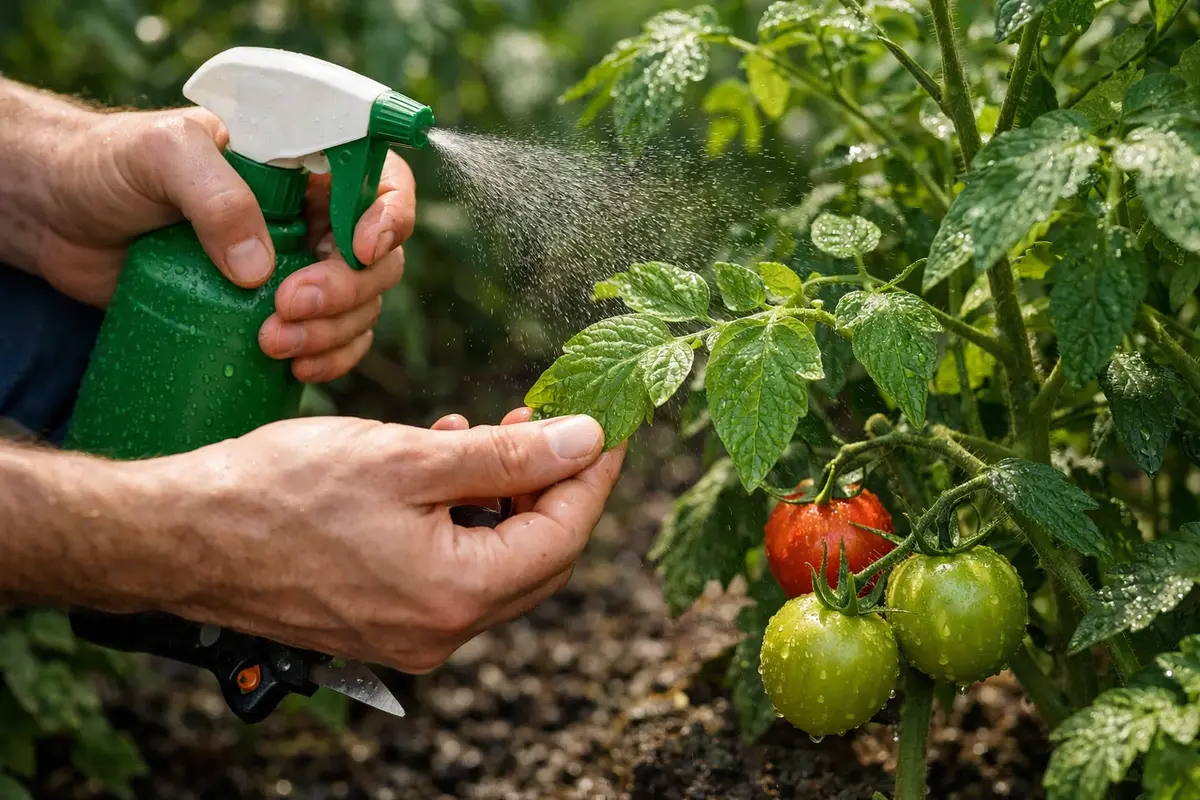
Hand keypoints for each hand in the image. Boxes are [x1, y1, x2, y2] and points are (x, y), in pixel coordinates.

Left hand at [43, 107, 412, 381]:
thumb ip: (217, 196)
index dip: (390, 218)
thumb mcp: (161, 155)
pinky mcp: (273, 313)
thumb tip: (262, 271)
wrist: (59, 217)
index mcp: (303, 165)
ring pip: (359, 308)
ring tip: (276, 345)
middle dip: (346, 291)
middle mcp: (312, 217)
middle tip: (288, 307)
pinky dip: (328, 359)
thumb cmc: (109, 165)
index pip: (380, 183)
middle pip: (377, 260)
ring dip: (334, 333)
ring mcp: (296, 268)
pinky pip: (330, 341)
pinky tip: (296, 369)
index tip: (360, 250)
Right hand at [128, 413, 624, 671]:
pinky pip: (452, 570)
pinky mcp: (384, 621)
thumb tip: (585, 442)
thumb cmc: (282, 491)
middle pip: (539, 555)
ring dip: (507, 496)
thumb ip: (507, 457)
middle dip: (555, 486)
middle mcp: (443, 632)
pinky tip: (447, 465)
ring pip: (496, 561)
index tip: (608, 424)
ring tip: (496, 432)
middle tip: (553, 424)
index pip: (564, 535)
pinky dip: (464, 517)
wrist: (182, 534)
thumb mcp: (408, 458)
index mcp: (458, 595)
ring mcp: (412, 634)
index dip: (594, 475)